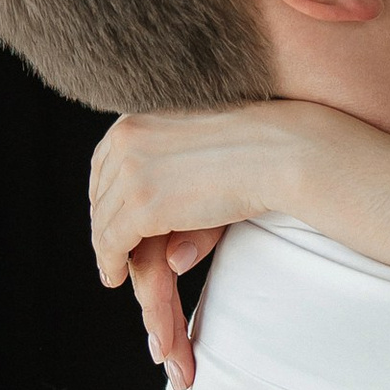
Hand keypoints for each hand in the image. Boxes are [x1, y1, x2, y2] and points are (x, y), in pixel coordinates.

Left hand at [90, 102, 320, 389]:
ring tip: (115, 273)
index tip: (116, 225)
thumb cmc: (262, 147)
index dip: (109, 199)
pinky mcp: (142, 205)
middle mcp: (125, 136)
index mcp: (140, 113)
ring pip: (105, 223)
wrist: (286, 149)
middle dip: (107, 229)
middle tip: (114, 258)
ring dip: (110, 253)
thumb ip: (177, 182)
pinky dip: (110, 263)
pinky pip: (112, 242)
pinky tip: (115, 276)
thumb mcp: (205, 154)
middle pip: (103, 196)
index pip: (107, 164)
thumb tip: (167, 249)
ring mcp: (132, 171)